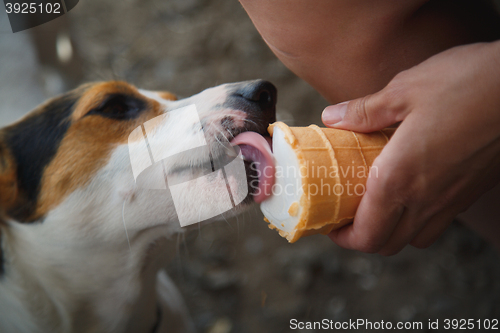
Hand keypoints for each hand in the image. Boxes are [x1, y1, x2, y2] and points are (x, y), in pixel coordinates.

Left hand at [322, 41, 499, 254]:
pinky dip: (420, 219)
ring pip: (417, 239)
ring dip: (392, 232)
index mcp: (399, 178)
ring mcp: (454, 200)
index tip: (330, 224)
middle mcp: (426, 199)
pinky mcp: (473, 192)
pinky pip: (440, 221)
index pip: (366, 235)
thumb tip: (331, 117)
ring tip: (378, 206)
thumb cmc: (466, 82)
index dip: (342, 238)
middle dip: (362, 239)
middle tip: (348, 216)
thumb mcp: (404, 90)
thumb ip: (363, 111)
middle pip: (388, 245)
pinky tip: (414, 190)